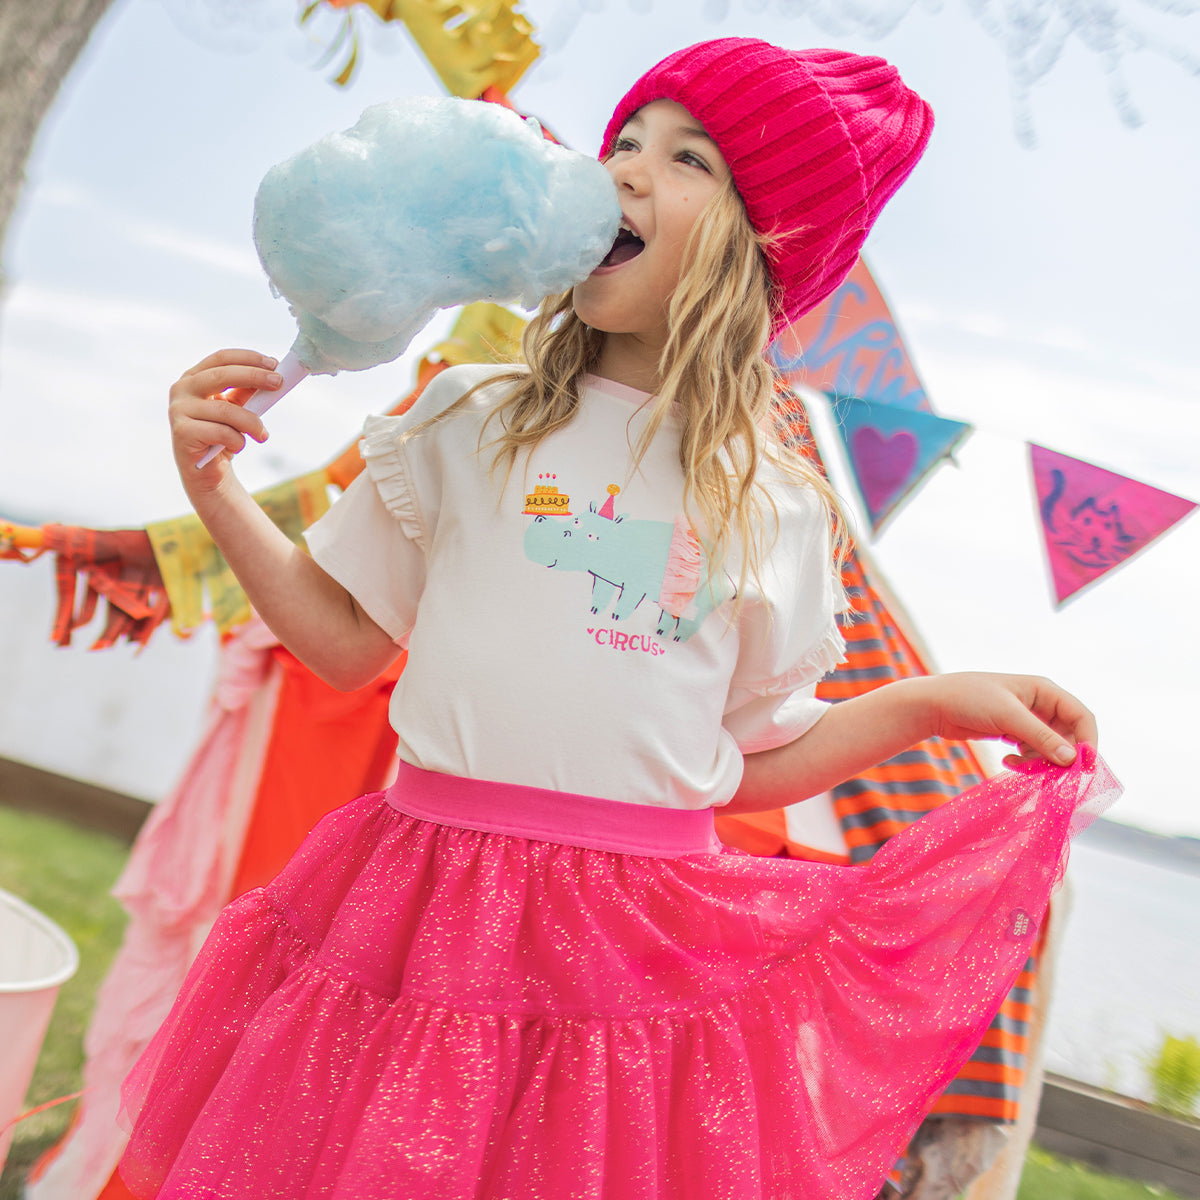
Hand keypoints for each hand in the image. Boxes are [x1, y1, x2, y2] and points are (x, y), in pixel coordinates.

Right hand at [169, 349, 281, 490]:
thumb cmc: (222, 435)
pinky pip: (220, 432)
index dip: (249, 358)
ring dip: (252, 422)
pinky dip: (238, 441)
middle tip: (278, 383)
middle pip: (221, 375)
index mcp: (194, 377)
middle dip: (254, 377)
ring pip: (225, 410)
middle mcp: (182, 389)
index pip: (222, 358)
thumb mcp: (237, 408)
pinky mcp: (182, 432)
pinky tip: (239, 447)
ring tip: (263, 435)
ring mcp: (178, 410)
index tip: (274, 364)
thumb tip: (273, 374)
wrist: (207, 471)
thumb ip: (248, 391)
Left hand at [923, 672, 1096, 767]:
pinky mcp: (1011, 733)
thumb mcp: (1008, 717)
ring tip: (1020, 767)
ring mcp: (1025, 720)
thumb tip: (1072, 759)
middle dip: (1061, 757)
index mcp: (1044, 690)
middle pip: (1067, 736)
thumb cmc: (970, 699)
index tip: (1083, 767)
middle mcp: (1039, 704)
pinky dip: (1025, 762)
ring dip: (1040, 762)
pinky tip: (1008, 763)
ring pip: (1049, 748)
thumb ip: (1041, 737)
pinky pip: (1031, 753)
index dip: (1088, 741)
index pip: (1081, 717)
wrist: (933, 705)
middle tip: (1049, 775)